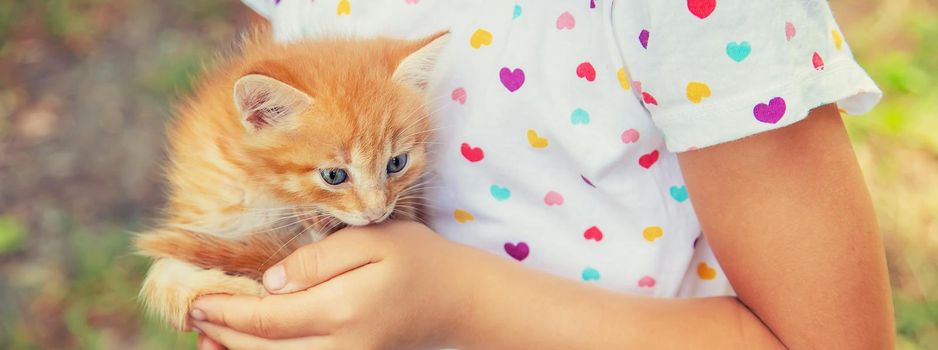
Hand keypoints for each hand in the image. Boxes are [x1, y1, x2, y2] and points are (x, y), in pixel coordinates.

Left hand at [188, 221, 474, 349]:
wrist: (458, 299)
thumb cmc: (417, 259)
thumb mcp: (372, 238)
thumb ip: (319, 259)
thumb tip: (270, 283)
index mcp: (342, 309)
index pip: (266, 318)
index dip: (226, 312)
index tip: (197, 300)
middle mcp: (341, 345)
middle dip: (224, 336)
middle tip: (194, 318)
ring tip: (209, 338)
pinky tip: (250, 347)